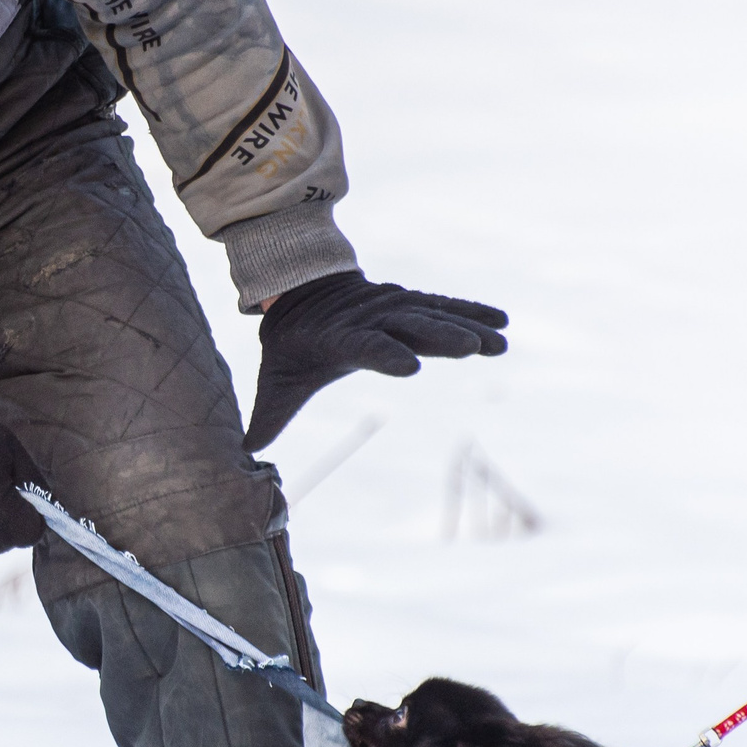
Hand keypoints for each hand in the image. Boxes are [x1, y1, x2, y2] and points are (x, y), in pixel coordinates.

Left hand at [245, 271, 507, 450]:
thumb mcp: (277, 381)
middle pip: (408, 325)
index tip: (410, 366)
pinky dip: (472, 313)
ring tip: (501, 342)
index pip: (364, 345)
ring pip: (434, 315)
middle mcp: (372, 318)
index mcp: (339, 337)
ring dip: (468, 327)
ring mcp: (393, 308)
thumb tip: (244, 452)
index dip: (384, 354)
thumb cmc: (291, 347)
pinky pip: (445, 308)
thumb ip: (269, 416)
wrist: (302, 294)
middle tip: (471, 348)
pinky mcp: (411, 305)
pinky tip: (502, 324)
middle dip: (439, 334)